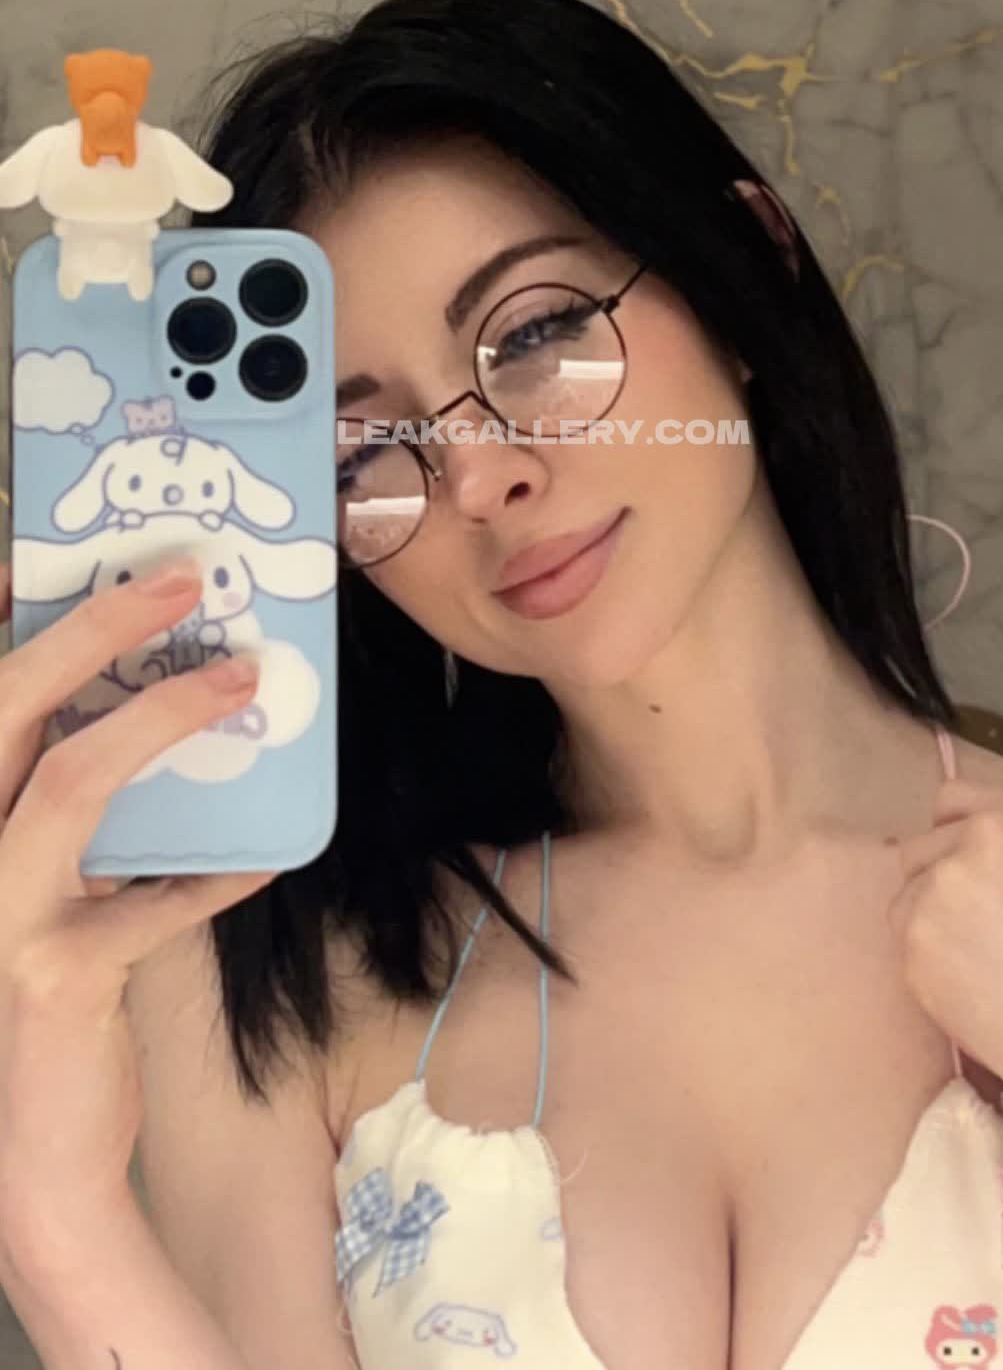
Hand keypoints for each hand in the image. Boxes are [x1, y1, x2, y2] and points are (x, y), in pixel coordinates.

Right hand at [0, 558, 276, 1249]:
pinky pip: (151, 906)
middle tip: (182, 575)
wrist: (32, 1156)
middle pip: (5, 707)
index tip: (41, 553)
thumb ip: (72, 807)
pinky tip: (269, 853)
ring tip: (240, 679)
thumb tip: (160, 703)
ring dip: (162, 719)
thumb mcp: (42, 885)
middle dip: (92, 629)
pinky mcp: (52, 977)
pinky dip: (216, 873)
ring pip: (71, 783)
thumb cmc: (46, 996)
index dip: (3, 621)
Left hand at [887, 773, 1002, 1134]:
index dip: (952, 838)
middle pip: (924, 847)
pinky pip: (904, 940)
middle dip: (939, 886)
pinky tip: (973, 993)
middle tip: (975, 935)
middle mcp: (990, 835)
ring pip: (909, 894)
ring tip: (984, 971)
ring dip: (931, 926)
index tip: (958, 868)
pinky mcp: (918, 931)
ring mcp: (949, 879)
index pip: (957, 799)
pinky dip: (928, 967)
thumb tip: (994, 855)